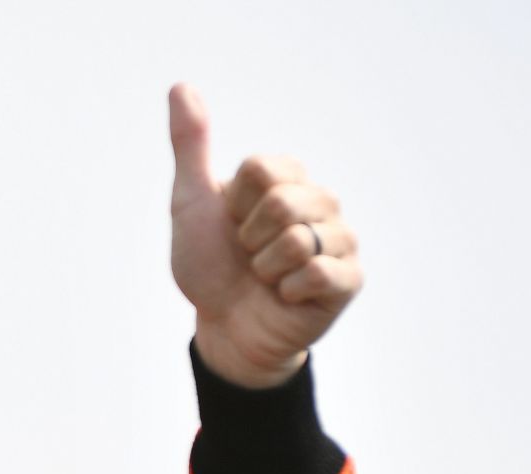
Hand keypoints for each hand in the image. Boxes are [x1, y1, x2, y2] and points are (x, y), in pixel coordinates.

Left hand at [168, 83, 363, 387]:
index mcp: (288, 179)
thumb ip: (191, 146)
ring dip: (265, 268)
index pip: (261, 170)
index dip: (234, 205)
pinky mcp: (349, 279)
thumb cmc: (209, 266)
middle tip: (249, 256)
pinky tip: (286, 297)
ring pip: (298, 238)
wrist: (224, 328)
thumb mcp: (192, 202)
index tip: (232, 225)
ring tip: (266, 277)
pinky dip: (287, 290)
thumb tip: (181, 87)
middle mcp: (321, 202)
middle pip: (282, 201)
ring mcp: (340, 240)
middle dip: (249, 238)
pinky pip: (319, 273)